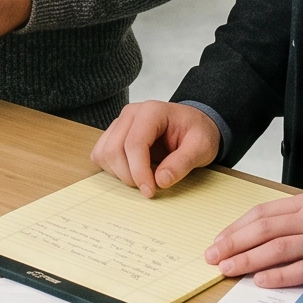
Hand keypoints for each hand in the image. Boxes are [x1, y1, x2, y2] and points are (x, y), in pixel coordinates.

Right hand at [92, 101, 221, 195]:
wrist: (194, 124)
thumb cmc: (198, 132)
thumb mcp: (201, 147)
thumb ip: (182, 163)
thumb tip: (161, 180)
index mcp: (152, 111)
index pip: (134, 144)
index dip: (139, 172)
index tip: (150, 191)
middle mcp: (131, 113)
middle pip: (114, 150)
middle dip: (129, 176)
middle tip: (149, 188)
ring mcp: (120, 122)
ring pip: (104, 153)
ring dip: (119, 174)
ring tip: (143, 178)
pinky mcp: (114, 134)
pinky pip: (101, 154)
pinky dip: (113, 169)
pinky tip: (133, 172)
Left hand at [206, 190, 302, 288]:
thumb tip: (272, 231)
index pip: (264, 213)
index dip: (237, 227)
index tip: (219, 239)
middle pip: (264, 229)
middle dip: (233, 242)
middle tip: (212, 255)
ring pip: (278, 248)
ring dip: (248, 259)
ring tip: (227, 268)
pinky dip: (280, 275)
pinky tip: (261, 280)